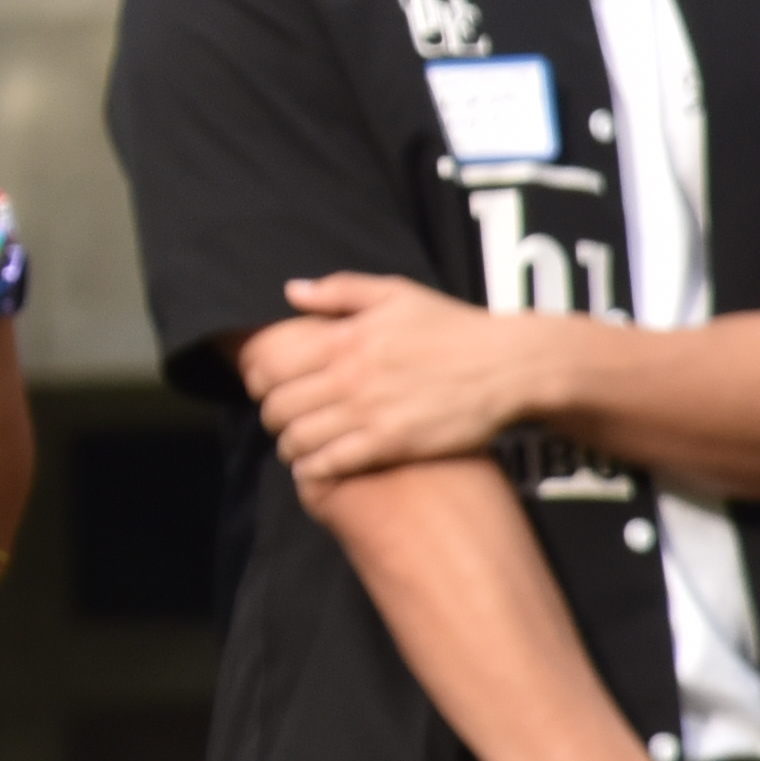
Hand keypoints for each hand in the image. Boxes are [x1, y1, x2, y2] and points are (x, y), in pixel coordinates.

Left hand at [237, 274, 542, 486]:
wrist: (505, 367)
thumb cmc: (451, 327)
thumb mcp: (395, 293)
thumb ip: (339, 291)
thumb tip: (290, 291)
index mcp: (342, 340)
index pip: (269, 366)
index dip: (254, 379)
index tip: (258, 386)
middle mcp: (348, 378)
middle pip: (278, 406)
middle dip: (269, 416)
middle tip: (277, 419)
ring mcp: (368, 414)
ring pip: (299, 438)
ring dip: (287, 446)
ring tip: (292, 445)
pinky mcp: (390, 445)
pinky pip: (332, 463)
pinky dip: (312, 469)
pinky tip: (313, 468)